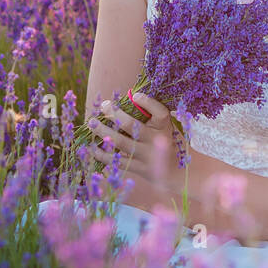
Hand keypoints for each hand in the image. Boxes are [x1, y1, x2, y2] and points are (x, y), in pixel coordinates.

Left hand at [85, 91, 190, 210]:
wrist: (175, 171)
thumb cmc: (165, 141)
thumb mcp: (165, 127)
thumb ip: (150, 115)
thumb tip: (126, 99)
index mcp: (165, 127)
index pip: (160, 112)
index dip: (147, 102)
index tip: (135, 95)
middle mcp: (156, 141)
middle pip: (133, 126)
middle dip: (115, 114)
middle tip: (103, 106)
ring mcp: (146, 156)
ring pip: (122, 142)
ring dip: (104, 132)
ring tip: (92, 123)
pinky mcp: (138, 168)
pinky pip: (118, 160)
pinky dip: (103, 154)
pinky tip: (92, 147)